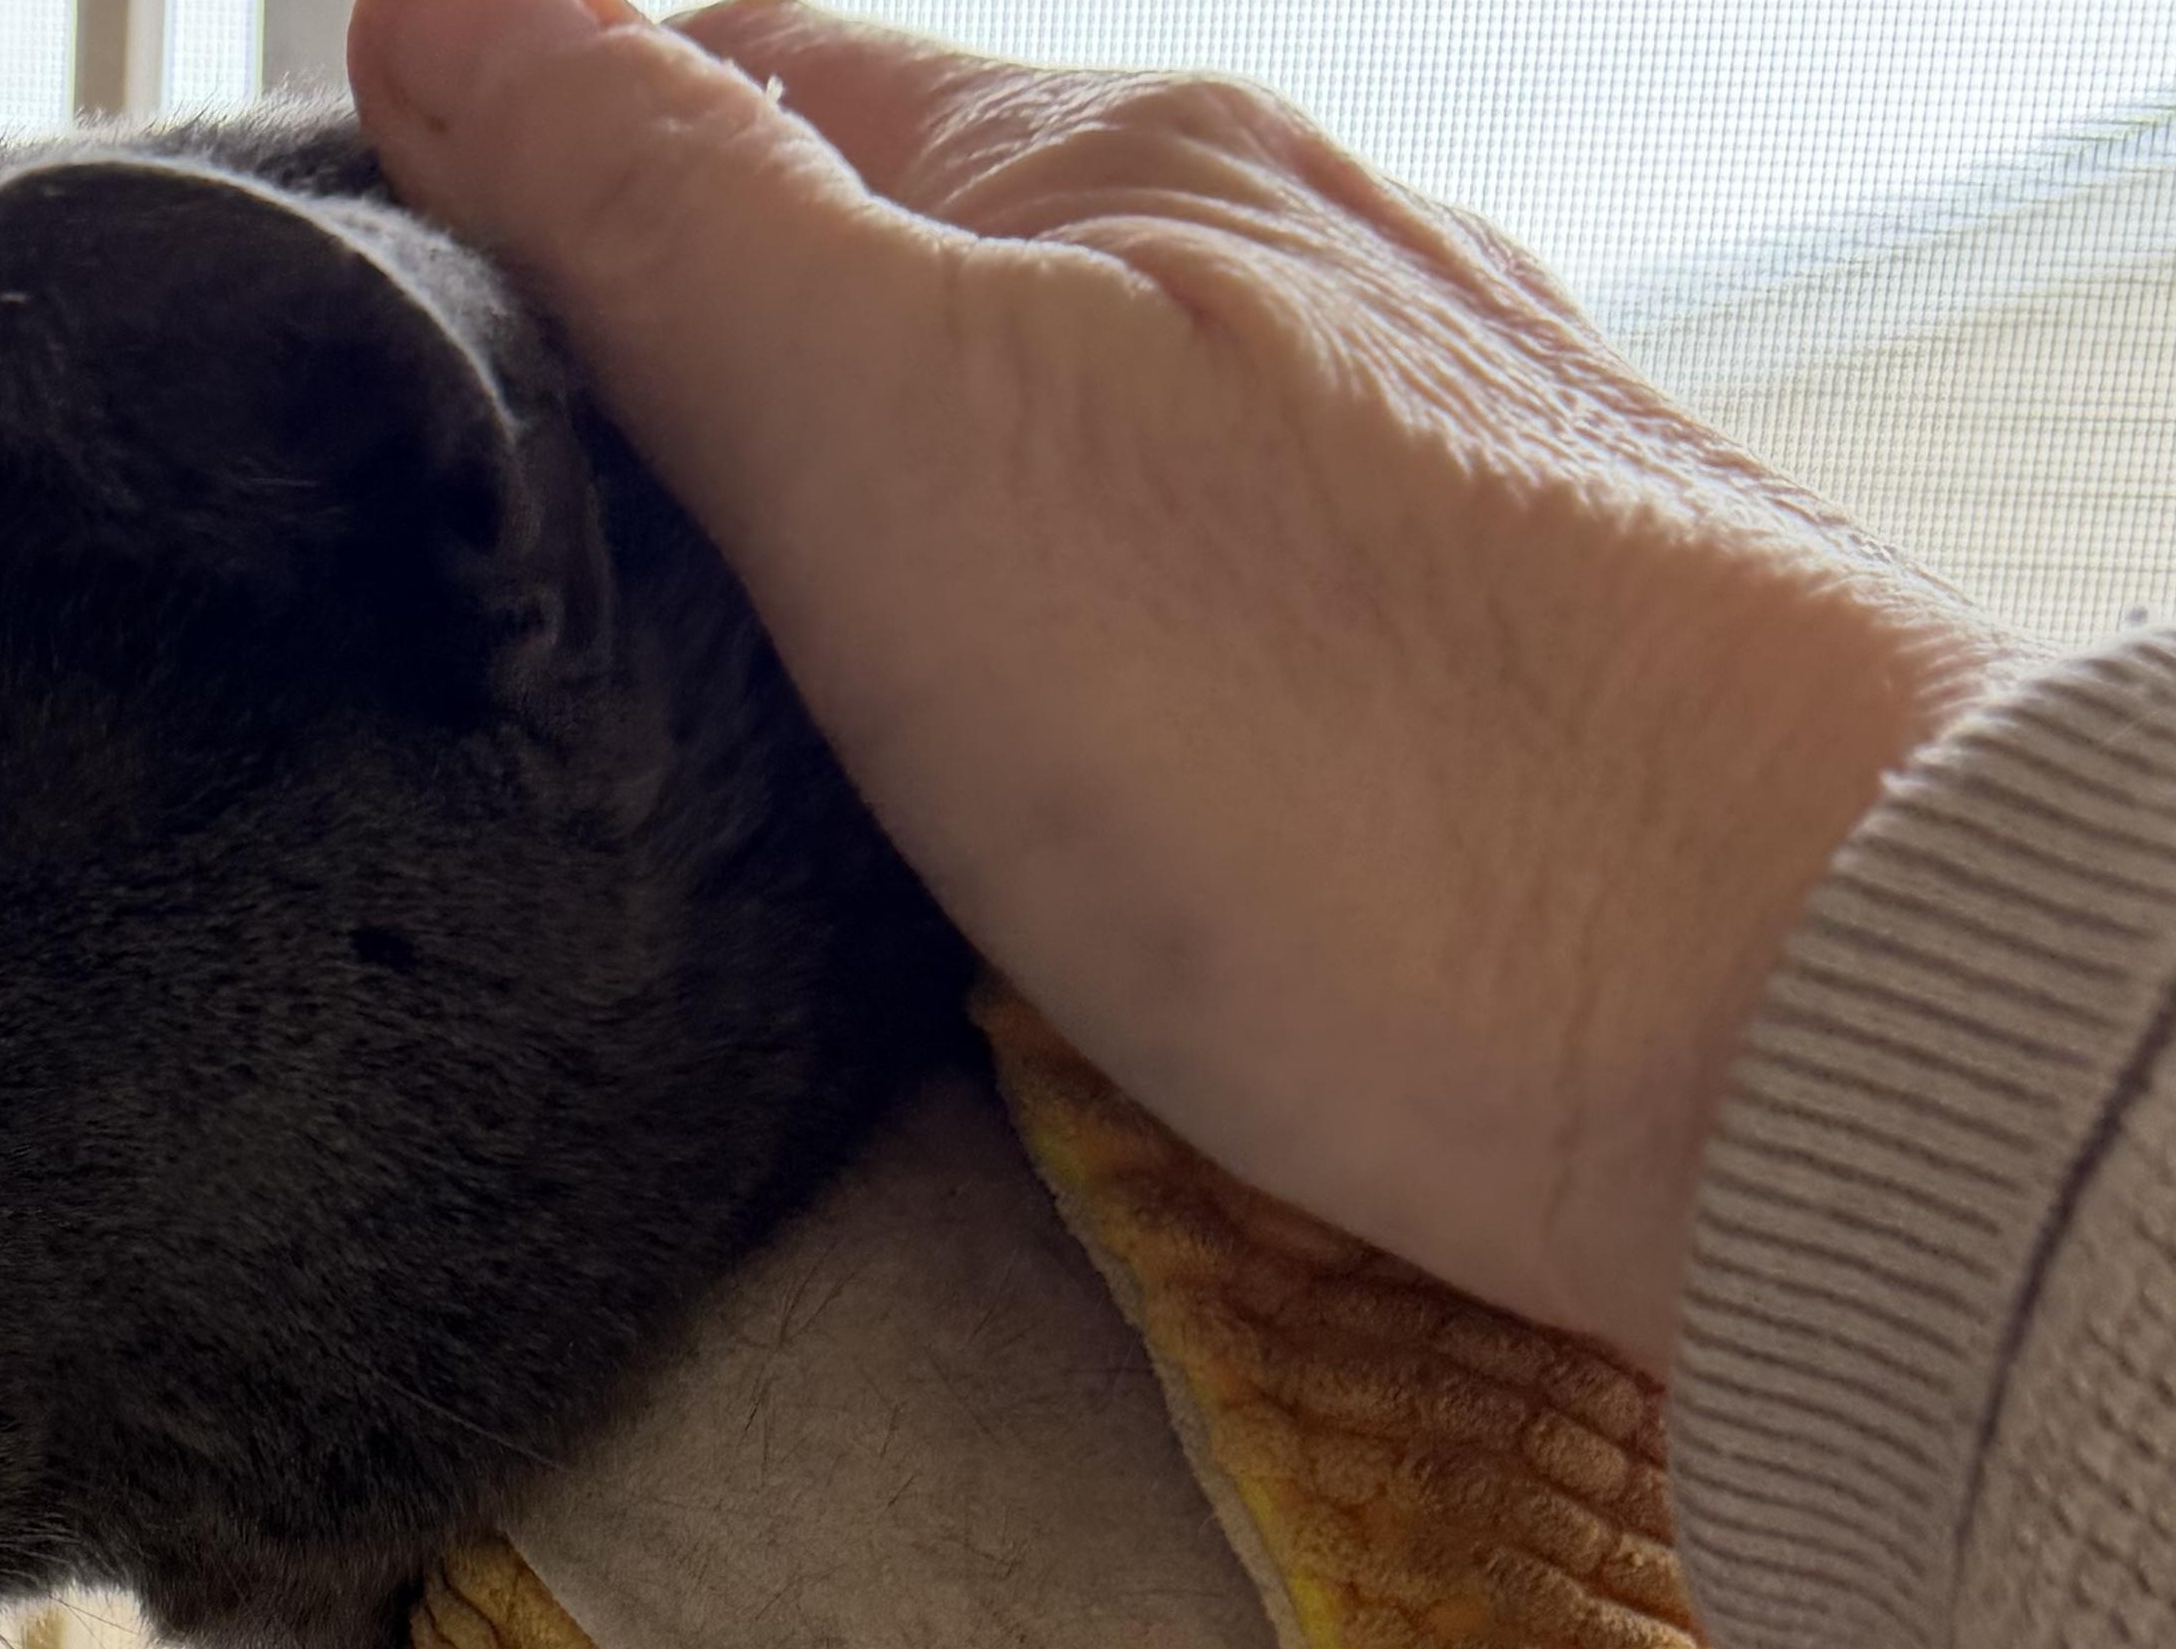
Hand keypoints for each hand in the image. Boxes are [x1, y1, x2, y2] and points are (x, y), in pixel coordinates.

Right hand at [347, 0, 2005, 1366]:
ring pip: (1057, 415)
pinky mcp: (1479, 684)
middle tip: (498, 459)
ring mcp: (1394, 476)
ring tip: (718, 602)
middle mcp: (1271, 277)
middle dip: (694, 306)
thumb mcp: (909, 435)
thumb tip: (446, 8)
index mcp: (1108, 182)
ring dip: (880, 467)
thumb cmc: (1345, 747)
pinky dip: (1043, 611)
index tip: (373, 249)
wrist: (1802, 1019)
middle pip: (903, 244)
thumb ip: (671, 221)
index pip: (731, 79)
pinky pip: (1186, 586)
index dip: (532, 133)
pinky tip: (1017, 724)